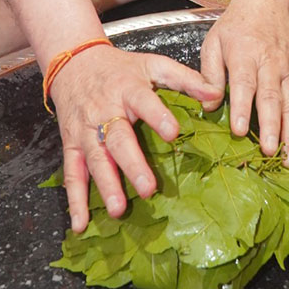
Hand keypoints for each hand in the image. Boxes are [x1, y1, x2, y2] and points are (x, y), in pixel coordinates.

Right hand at [50, 43, 221, 231]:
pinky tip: (81, 224)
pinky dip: (75, 201)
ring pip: (95, 159)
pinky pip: (72, 175)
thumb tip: (216, 93)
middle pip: (117, 138)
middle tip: (148, 188)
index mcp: (128, 89)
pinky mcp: (72, 146)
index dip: (157, 116)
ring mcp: (86, 131)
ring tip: (118, 209)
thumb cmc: (121, 69)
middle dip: (132, 164)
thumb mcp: (153, 65)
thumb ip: (185, 79)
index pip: (143, 101)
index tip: (173, 132)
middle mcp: (104, 111)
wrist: (75, 64)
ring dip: (105, 185)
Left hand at [199, 0, 288, 166]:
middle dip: (271, 127)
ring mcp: (288, 70)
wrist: (266, 2)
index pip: (244, 83)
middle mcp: (270, 63)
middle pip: (272, 98)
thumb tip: (207, 106)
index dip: (241, 107)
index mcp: (245, 54)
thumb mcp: (213, 42)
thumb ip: (209, 74)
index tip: (238, 130)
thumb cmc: (236, 25)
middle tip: (268, 151)